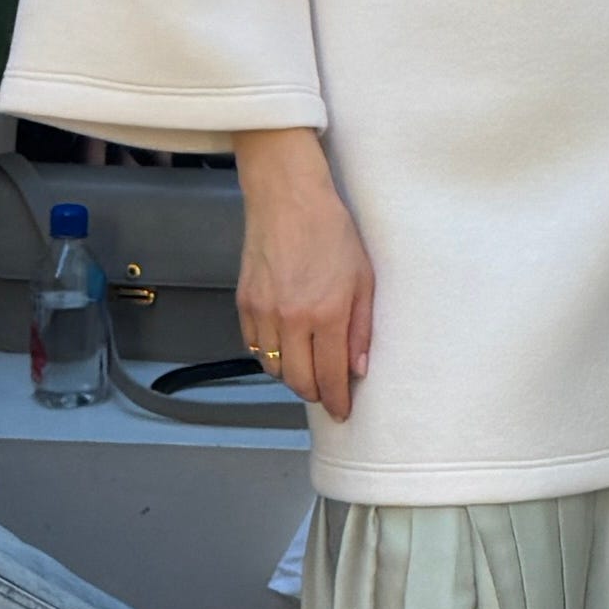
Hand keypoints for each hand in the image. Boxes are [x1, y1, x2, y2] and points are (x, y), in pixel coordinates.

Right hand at [234, 128, 374, 421]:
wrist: (288, 197)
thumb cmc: (330, 230)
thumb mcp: (363, 278)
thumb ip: (360, 327)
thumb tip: (357, 368)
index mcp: (327, 313)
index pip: (331, 376)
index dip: (337, 400)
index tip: (341, 410)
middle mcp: (293, 318)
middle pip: (299, 381)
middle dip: (315, 393)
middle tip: (326, 391)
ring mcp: (265, 312)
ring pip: (275, 368)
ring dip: (292, 374)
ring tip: (307, 364)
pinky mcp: (245, 302)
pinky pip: (256, 347)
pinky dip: (271, 354)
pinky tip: (285, 344)